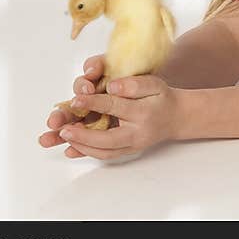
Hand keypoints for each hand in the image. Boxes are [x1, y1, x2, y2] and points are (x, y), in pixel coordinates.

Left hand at [40, 66, 179, 160]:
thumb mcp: (153, 83)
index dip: (93, 103)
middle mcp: (135, 133)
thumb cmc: (162, 97)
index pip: (114, 107)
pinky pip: (105, 155)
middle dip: (82, 136)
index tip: (76, 99)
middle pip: (106, 139)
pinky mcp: (125, 149)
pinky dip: (86, 153)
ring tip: (62, 137)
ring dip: (81, 146)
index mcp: (142, 113)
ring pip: (103, 151)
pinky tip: (70, 150)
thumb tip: (112, 86)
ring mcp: (130, 145)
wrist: (176, 117)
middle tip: (63, 130)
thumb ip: (134, 84)